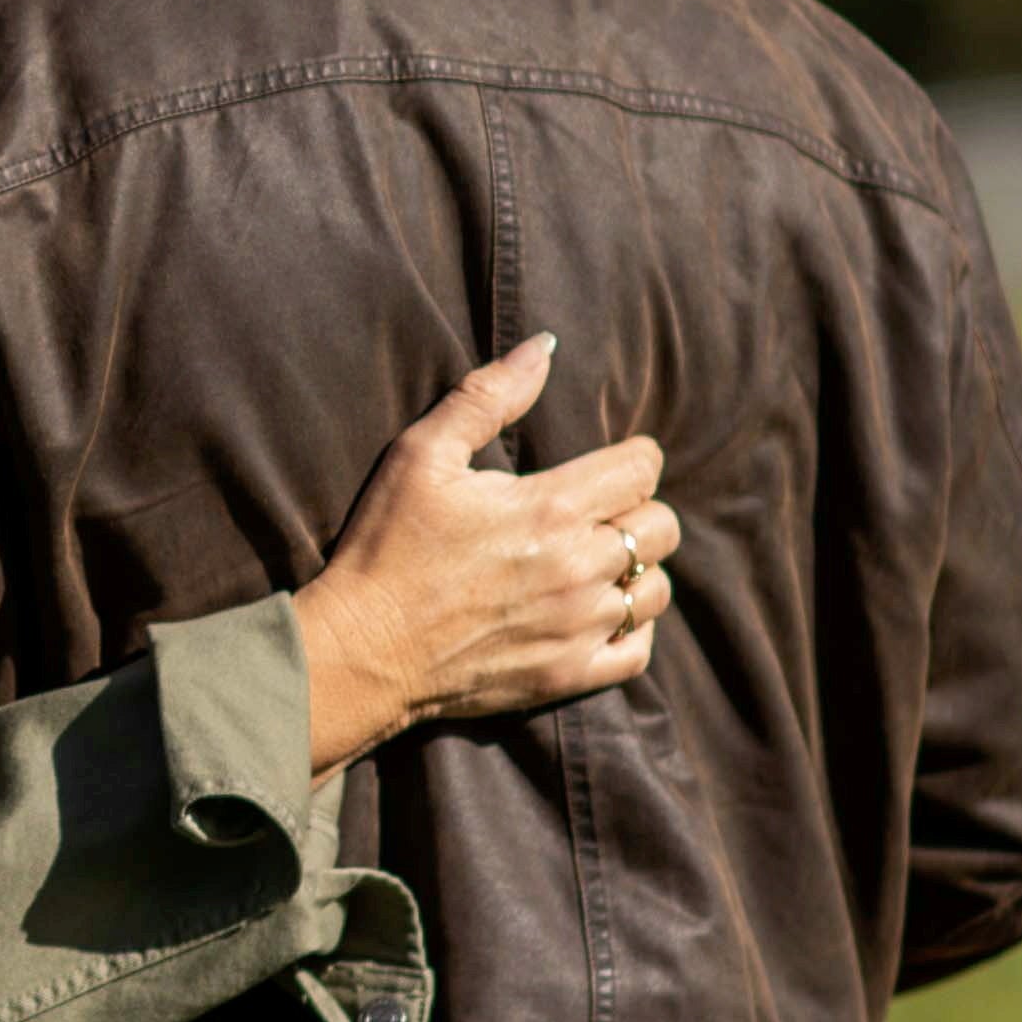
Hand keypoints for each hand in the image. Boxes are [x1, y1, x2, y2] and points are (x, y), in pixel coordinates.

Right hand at [294, 337, 673, 761]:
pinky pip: (638, 650)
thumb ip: (487, 397)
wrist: (360, 649)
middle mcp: (578, 567)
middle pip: (662, 527)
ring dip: (636, 570)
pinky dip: (629, 630)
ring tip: (595, 564)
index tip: (609, 464)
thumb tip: (544, 347)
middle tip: (595, 514)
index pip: (643, 468)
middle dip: (637, 510)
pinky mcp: (568, 674)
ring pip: (656, 589)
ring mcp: (578, 627)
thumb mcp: (421, 455)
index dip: (633, 457)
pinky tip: (596, 615)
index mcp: (549, 507)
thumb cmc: (386, 546)